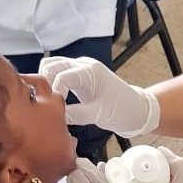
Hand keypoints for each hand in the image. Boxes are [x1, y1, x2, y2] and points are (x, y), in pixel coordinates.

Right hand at [40, 55, 159, 135]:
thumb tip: (52, 117)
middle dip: (44, 83)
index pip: (61, 76)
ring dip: (46, 81)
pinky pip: (59, 74)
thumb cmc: (122, 110)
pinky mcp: (80, 77)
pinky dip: (52, 82)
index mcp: (90, 71)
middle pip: (51, 65)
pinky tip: (53, 99)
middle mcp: (84, 65)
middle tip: (44, 103)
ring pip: (53, 67)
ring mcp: (81, 69)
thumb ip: (74, 114)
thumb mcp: (98, 114)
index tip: (51, 108)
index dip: (52, 92)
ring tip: (47, 101)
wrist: (137, 110)